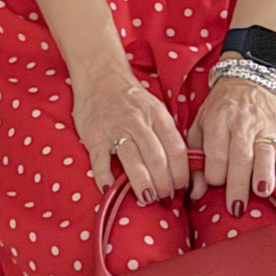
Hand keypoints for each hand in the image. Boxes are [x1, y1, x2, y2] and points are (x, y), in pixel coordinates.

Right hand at [72, 64, 188, 198]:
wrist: (99, 76)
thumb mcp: (155, 108)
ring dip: (143, 184)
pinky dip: (106, 178)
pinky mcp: (94, 136)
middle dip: (164, 184)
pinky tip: (111, 191)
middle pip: (157, 159)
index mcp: (158, 116)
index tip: (182, 189)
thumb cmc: (131, 98)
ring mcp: (115, 128)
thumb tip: (180, 167)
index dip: (181, 174)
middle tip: (165, 199)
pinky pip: (101, 162)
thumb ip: (166, 133)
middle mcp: (138, 121)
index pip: (177, 149)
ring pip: (134, 161)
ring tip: (147, 199)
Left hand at [187, 74, 275, 214]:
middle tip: (236, 207)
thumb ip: (196, 158)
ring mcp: (265, 127)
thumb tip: (195, 192)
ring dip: (264, 175)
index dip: (214, 173)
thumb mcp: (201, 124)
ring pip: (265, 153)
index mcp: (219, 120)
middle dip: (238, 183)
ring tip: (261, 193)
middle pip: (240, 156)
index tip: (214, 184)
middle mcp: (243, 124)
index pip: (216, 152)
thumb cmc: (221, 108)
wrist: (249, 79)